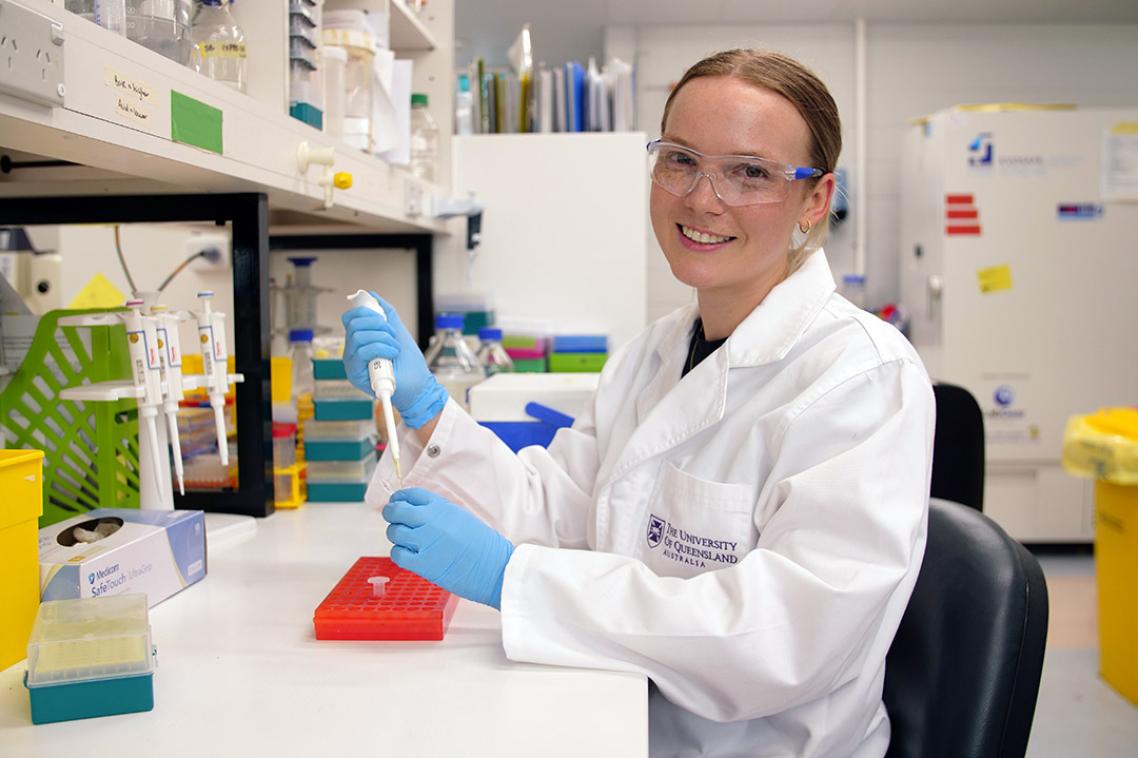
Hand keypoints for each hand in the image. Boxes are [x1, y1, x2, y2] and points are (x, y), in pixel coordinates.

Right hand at [341, 292, 447, 427]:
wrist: (419, 386)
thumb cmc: (409, 364)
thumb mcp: (398, 332)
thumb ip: (385, 314)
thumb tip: (372, 295)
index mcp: (360, 340)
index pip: (350, 318)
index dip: (365, 311)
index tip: (383, 317)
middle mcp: (352, 351)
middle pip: (353, 324)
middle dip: (378, 324)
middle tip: (393, 335)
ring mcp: (352, 363)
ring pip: (357, 336)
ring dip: (383, 338)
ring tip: (394, 348)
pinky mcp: (355, 374)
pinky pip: (361, 351)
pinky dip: (382, 348)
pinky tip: (392, 355)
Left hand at [383, 487, 514, 609]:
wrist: (494, 568)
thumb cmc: (484, 546)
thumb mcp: (462, 518)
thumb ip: (439, 513)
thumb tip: (418, 513)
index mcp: (441, 507)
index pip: (411, 494)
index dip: (400, 498)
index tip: (397, 502)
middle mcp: (430, 521)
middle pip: (397, 511)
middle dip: (391, 514)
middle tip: (393, 519)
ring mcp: (424, 542)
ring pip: (394, 533)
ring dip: (396, 535)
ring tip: (405, 540)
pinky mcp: (422, 564)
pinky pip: (397, 554)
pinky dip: (399, 554)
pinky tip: (408, 555)